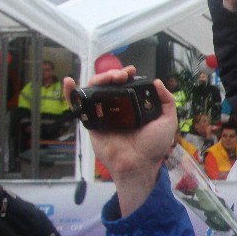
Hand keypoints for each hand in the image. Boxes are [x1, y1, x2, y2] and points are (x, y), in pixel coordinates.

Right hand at [63, 67, 176, 215]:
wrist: (138, 164)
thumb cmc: (154, 145)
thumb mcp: (168, 120)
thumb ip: (167, 101)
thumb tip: (158, 82)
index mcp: (133, 106)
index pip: (125, 85)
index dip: (126, 75)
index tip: (131, 71)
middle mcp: (117, 108)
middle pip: (108, 84)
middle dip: (113, 75)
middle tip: (121, 75)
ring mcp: (103, 115)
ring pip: (94, 90)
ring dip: (99, 79)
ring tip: (110, 78)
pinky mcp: (91, 123)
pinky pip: (79, 106)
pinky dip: (71, 93)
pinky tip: (69, 82)